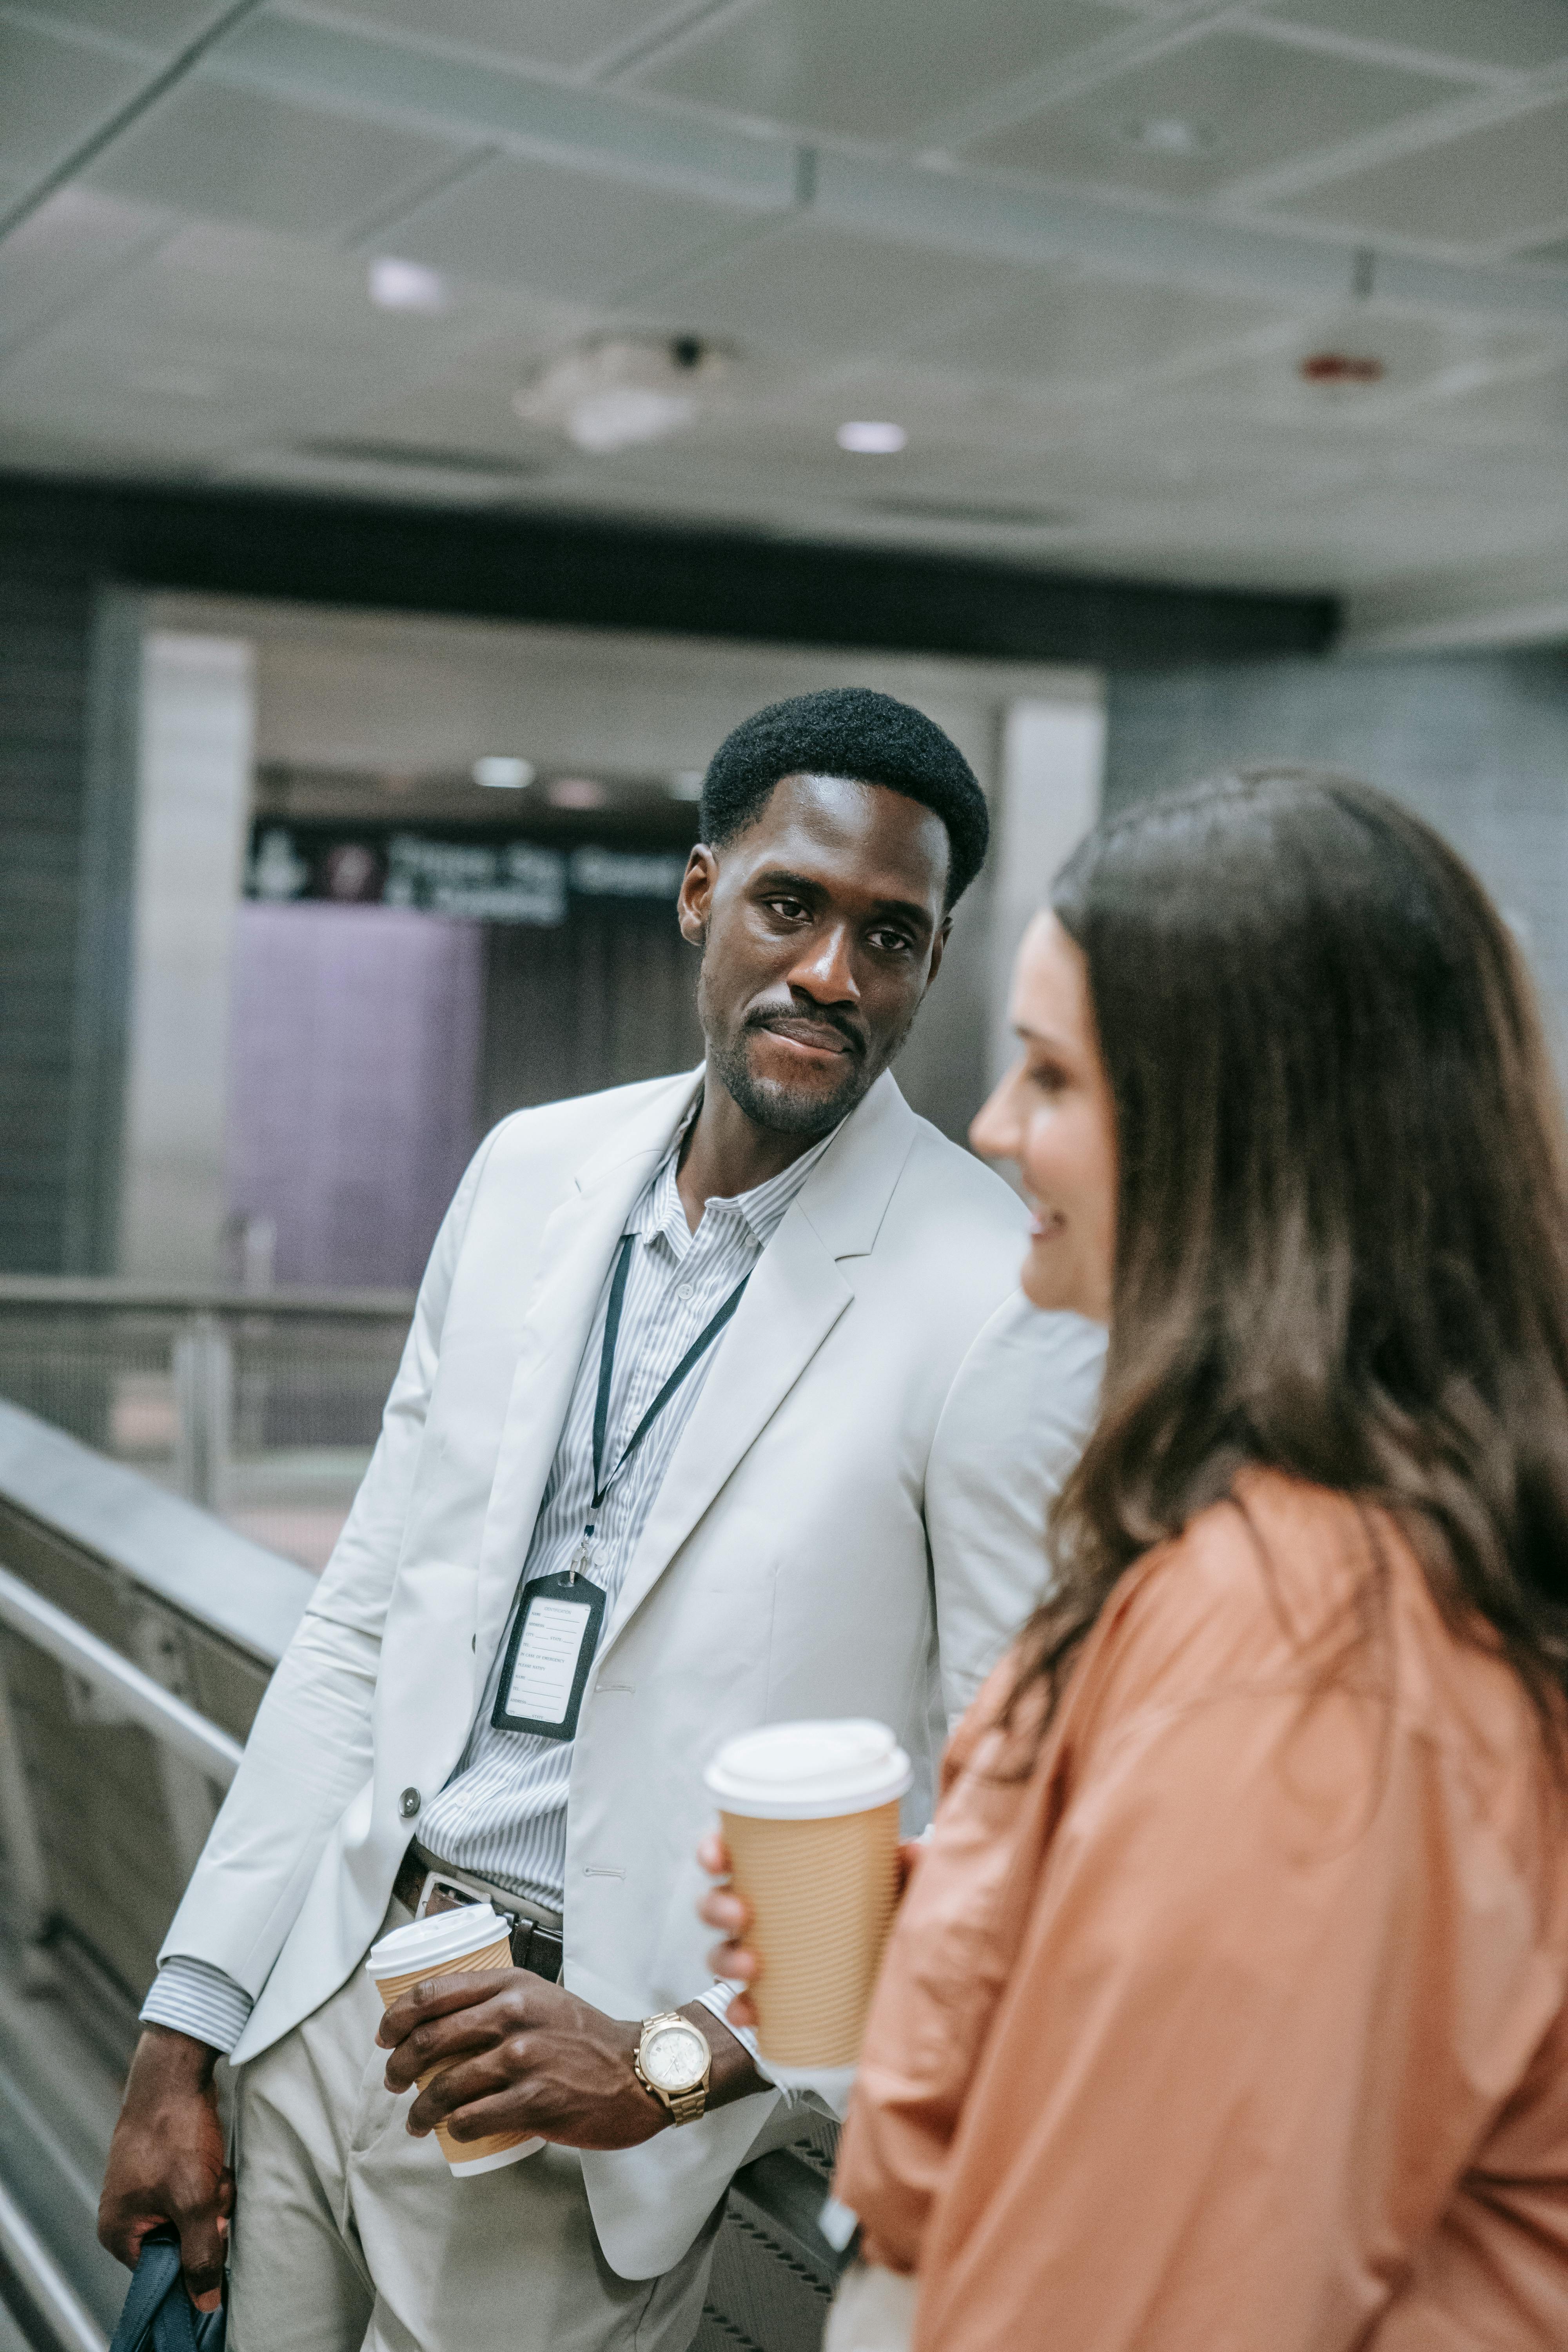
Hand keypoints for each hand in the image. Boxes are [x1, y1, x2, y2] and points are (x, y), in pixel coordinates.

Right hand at [98, 2028, 231, 2313]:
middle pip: (182, 2242)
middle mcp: (127, 2214)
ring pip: (194, 2214)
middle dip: (208, 2218)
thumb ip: (202, 2256)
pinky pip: (195, 2190)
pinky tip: (213, 2157)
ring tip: (213, 2169)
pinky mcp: (165, 2168)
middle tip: (213, 2189)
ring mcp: (146, 2189)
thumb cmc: (176, 2134)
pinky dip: (210, 2177)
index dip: (197, 2254)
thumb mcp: (195, 2202)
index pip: (164, 2272)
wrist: (176, 2070)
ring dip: (213, 2195)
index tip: (213, 2226)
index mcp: (120, 2233)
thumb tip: (206, 2304)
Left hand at [377, 1969, 666, 2151]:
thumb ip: (499, 2003)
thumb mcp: (543, 1998)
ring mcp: (524, 2059)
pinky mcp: (535, 2101)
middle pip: (430, 2039)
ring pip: (445, 2086)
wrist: (639, 2070)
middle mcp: (515, 2015)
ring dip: (419, 2109)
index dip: (397, 2016)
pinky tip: (451, 2133)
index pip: (433, 1992)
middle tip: (394, 2082)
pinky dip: (452, 2130)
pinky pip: (472, 2119)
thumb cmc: (588, 2037)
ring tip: (416, 2119)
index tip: (385, 2036)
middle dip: (399, 2067)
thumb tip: (444, 2023)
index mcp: (513, 1985)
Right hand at [698, 1831, 923, 2030]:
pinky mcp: (777, 2002)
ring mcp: (768, 1960)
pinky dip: (740, 2008)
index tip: (717, 1858)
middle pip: (717, 1902)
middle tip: (741, 1913)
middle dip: (716, 1906)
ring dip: (725, 1957)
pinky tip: (749, 2012)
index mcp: (785, 1877)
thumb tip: (914, 1850)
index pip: (736, 1852)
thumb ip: (911, 1872)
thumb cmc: (892, 1926)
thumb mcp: (902, 1894)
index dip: (713, 1851)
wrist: (906, 1992)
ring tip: (752, 1964)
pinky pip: (744, 2005)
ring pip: (722, 1952)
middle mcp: (768, 1915)